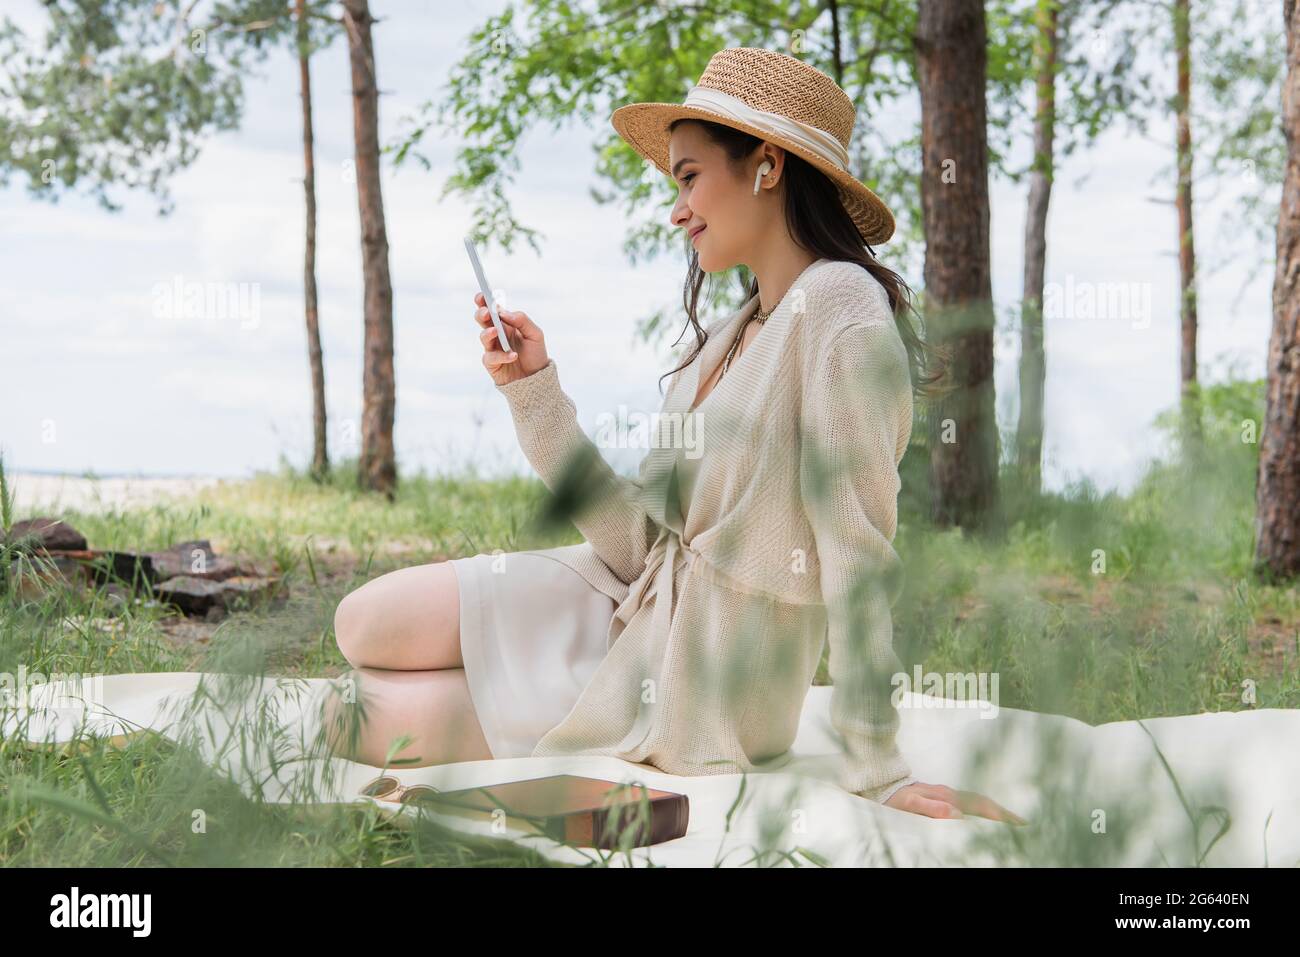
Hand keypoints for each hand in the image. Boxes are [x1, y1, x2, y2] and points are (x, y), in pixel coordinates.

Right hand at [473, 292, 548, 386]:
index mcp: (506, 324)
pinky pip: (491, 357)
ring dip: (488, 333)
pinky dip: (501, 356)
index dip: (484, 301)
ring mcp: (493, 348)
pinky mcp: (492, 364)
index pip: (492, 309)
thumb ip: (522, 320)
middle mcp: (497, 334)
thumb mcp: (535, 334)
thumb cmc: (536, 354)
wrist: (537, 379)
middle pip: (482, 320)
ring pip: (483, 337)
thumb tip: (505, 313)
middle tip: (486, 313)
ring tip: (496, 331)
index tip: (482, 295)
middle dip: (481, 314)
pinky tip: (512, 356)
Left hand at [882, 781, 1027, 823]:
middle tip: (1023, 823)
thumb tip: (957, 814)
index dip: (1000, 815)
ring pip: (977, 802)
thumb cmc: (895, 797)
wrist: (882, 783)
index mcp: (947, 797)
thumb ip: (932, 808)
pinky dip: (982, 809)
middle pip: (983, 803)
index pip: (979, 806)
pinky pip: (968, 802)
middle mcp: (950, 794)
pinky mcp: (943, 796)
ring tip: (1011, 820)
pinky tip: (985, 814)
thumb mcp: (910, 804)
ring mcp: (947, 794)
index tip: (1017, 823)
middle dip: (1003, 813)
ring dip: (995, 811)